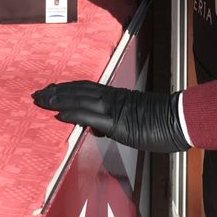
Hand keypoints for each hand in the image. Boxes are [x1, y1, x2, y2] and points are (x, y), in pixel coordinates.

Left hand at [32, 80, 189, 152]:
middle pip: (77, 90)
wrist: (179, 119)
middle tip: (37, 94)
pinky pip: (90, 115)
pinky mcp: (116, 120)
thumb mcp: (132, 121)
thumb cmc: (162, 121)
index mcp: (115, 95)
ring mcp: (112, 107)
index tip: (50, 90)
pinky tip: (59, 115)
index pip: (84, 88)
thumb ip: (111, 122)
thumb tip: (97, 128)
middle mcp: (111, 97)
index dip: (65, 89)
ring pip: (79, 100)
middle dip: (55, 92)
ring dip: (57, 100)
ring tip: (41, 101)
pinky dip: (72, 114)